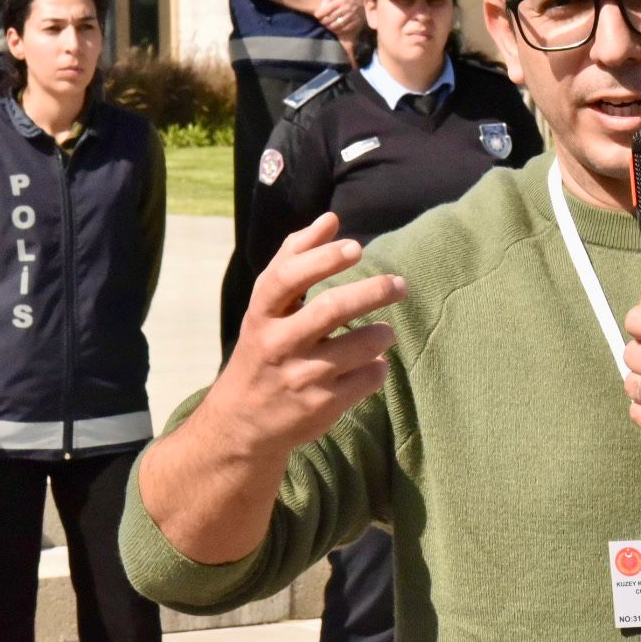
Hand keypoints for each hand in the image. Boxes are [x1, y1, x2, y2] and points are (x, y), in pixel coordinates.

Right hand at [202, 213, 402, 458]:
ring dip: (382, 333)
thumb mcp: (267, 307)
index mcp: (262, 314)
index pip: (286, 279)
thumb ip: (295, 258)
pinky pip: (369, 376)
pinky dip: (380, 366)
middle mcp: (278, 344)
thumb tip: (331, 218)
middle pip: (331, 309)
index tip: (355, 247)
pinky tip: (373, 363)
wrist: (241, 423)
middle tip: (399, 284)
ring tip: (384, 331)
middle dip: (372, 291)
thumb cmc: (264, 348)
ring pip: (361, 345)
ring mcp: (301, 376)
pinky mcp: (322, 405)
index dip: (321, 259)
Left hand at [315, 0, 370, 41]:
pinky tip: (335, 28)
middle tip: (321, 21)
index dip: (319, 14)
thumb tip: (322, 6)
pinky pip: (345, 29)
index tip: (317, 15)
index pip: (326, 10)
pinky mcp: (357, 21)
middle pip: (330, 19)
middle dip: (323, 21)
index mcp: (341, 0)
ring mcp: (352, 16)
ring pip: (337, 26)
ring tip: (327, 25)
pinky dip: (338, 30)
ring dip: (330, 27)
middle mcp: (346, 9)